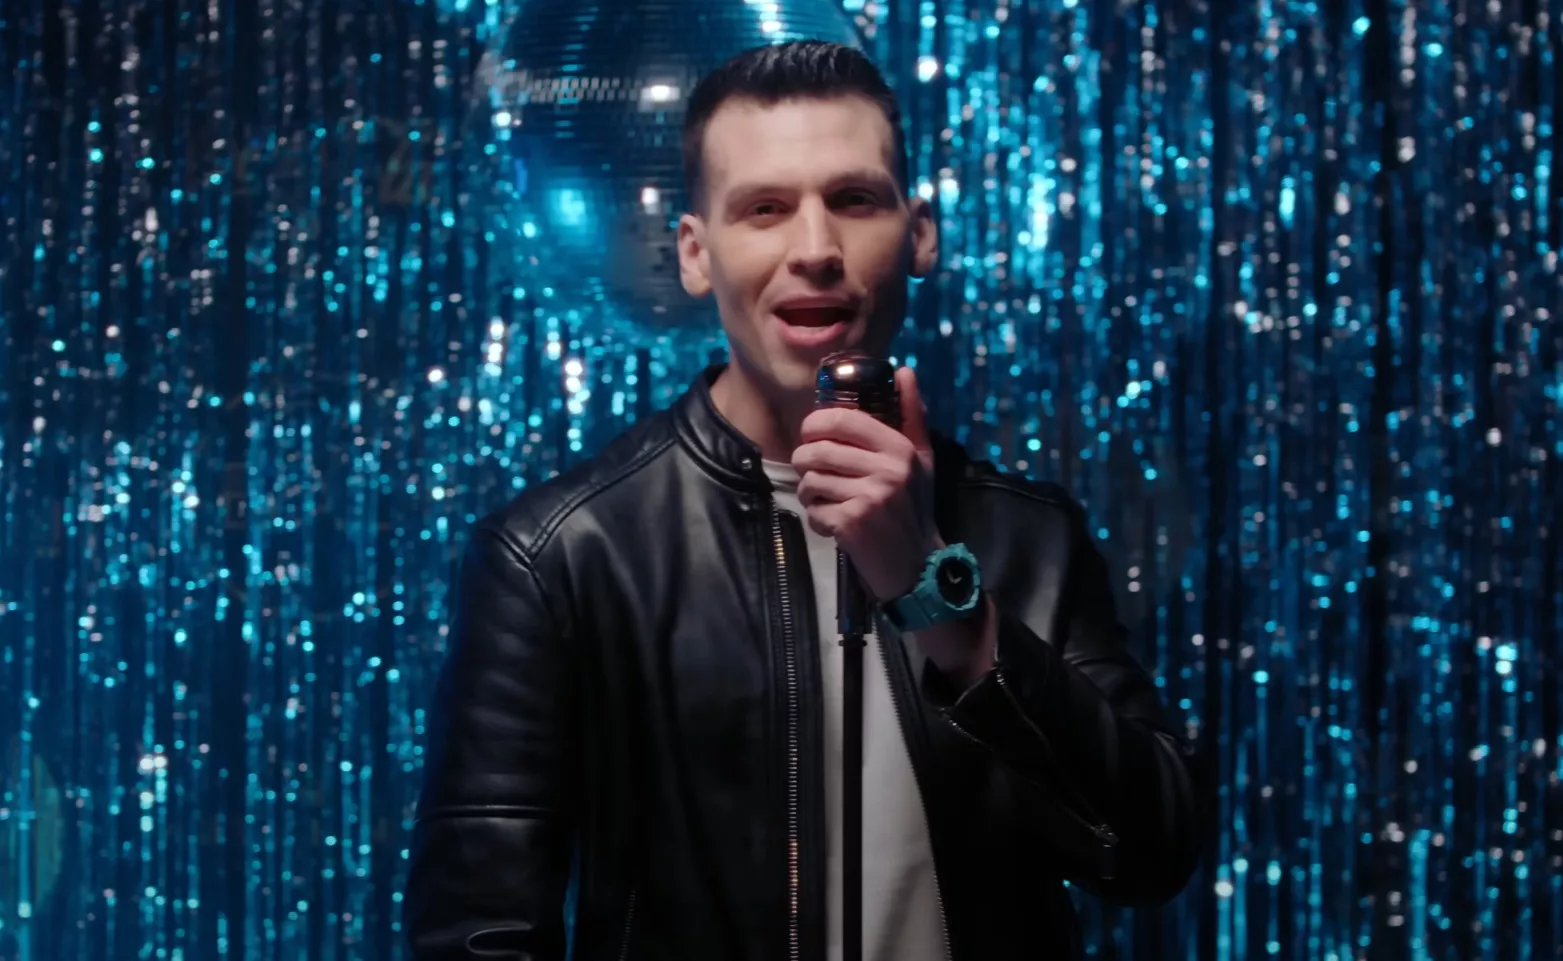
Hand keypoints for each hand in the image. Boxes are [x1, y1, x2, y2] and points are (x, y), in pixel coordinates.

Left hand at [792, 366, 937, 601]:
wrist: (917, 566)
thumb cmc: (914, 508)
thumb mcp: (921, 459)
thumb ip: (911, 414)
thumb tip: (905, 371)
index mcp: (900, 448)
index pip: (841, 420)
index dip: (814, 424)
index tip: (811, 434)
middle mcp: (887, 470)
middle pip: (817, 451)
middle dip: (805, 462)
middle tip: (812, 472)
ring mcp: (870, 497)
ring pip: (810, 482)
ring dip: (810, 494)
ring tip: (826, 501)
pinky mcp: (852, 524)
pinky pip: (813, 511)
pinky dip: (817, 520)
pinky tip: (834, 524)